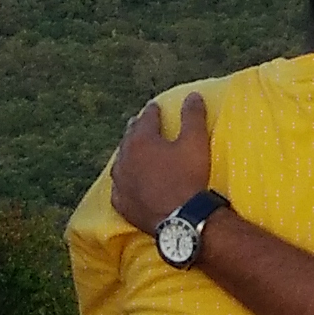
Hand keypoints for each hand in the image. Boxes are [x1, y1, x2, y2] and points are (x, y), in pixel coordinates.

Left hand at [110, 92, 211, 237]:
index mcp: (142, 140)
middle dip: (135, 128)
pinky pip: (118, 188)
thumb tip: (192, 95)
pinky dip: (122, 181)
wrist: (180, 219)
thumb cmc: (188, 177)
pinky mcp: (121, 204)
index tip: (155, 106)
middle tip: (139, 122)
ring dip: (127, 153)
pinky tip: (124, 182)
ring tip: (131, 150)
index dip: (153, 111)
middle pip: (129, 137)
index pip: (146, 118)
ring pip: (120, 161)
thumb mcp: (195, 142)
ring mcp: (121, 182)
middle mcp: (125, 158)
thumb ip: (193, 116)